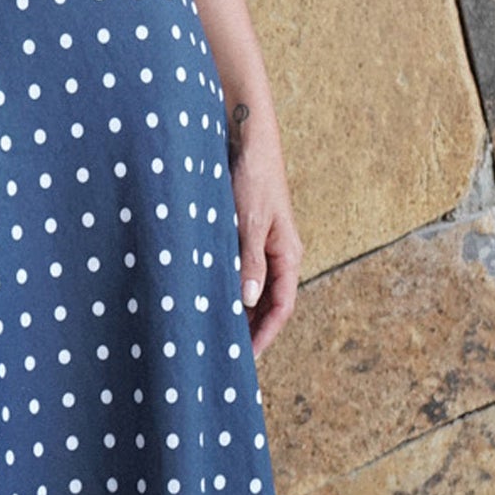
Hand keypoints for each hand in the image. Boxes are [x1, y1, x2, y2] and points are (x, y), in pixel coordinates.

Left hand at [228, 110, 301, 355]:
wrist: (246, 136)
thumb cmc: (252, 176)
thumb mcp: (249, 221)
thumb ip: (249, 261)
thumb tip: (247, 301)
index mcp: (288, 254)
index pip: (281, 307)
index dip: (265, 335)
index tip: (245, 357)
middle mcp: (278, 253)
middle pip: (268, 302)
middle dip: (250, 328)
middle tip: (225, 353)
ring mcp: (262, 243)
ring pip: (252, 287)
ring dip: (236, 309)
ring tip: (213, 332)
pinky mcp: (245, 233)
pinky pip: (239, 269)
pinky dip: (227, 286)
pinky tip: (206, 296)